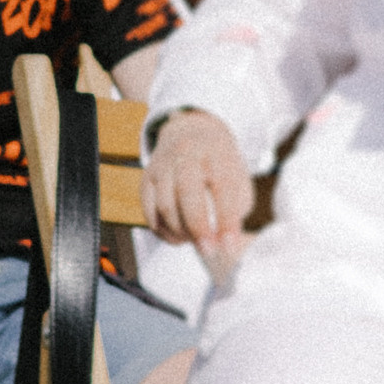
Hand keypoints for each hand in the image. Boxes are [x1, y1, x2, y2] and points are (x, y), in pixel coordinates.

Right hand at [143, 109, 251, 279]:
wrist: (190, 132)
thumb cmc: (220, 165)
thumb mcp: (237, 177)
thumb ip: (236, 207)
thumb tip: (228, 244)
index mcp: (215, 153)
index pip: (222, 188)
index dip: (226, 220)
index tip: (229, 246)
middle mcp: (186, 154)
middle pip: (187, 193)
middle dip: (198, 228)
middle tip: (208, 251)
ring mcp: (162, 165)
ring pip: (165, 205)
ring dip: (179, 231)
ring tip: (193, 241)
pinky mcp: (146, 177)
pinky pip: (148, 210)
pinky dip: (161, 230)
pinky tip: (177, 237)